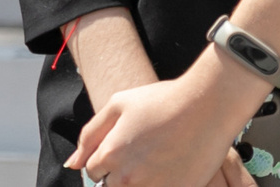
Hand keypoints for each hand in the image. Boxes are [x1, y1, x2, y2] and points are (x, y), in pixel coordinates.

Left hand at [69, 57, 260, 186]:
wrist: (207, 107)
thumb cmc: (161, 101)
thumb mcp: (117, 106)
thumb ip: (90, 136)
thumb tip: (72, 164)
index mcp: (111, 155)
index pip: (92, 172)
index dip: (102, 161)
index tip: (118, 151)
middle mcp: (130, 177)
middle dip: (117, 176)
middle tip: (137, 157)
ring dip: (137, 182)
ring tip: (152, 162)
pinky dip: (159, 184)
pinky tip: (168, 169)